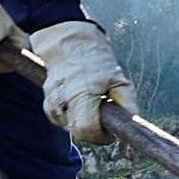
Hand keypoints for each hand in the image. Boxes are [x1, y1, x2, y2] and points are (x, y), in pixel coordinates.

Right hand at [29, 21, 138, 144]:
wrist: (69, 42)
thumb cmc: (97, 60)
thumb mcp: (118, 78)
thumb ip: (127, 101)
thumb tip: (131, 120)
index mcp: (83, 94)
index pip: (88, 129)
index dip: (102, 136)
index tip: (110, 132)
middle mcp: (64, 99)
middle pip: (79, 132)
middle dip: (94, 132)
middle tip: (103, 123)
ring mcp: (53, 99)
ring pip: (69, 126)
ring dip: (82, 123)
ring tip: (91, 107)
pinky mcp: (47, 100)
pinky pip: (60, 119)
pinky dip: (71, 117)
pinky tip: (79, 105)